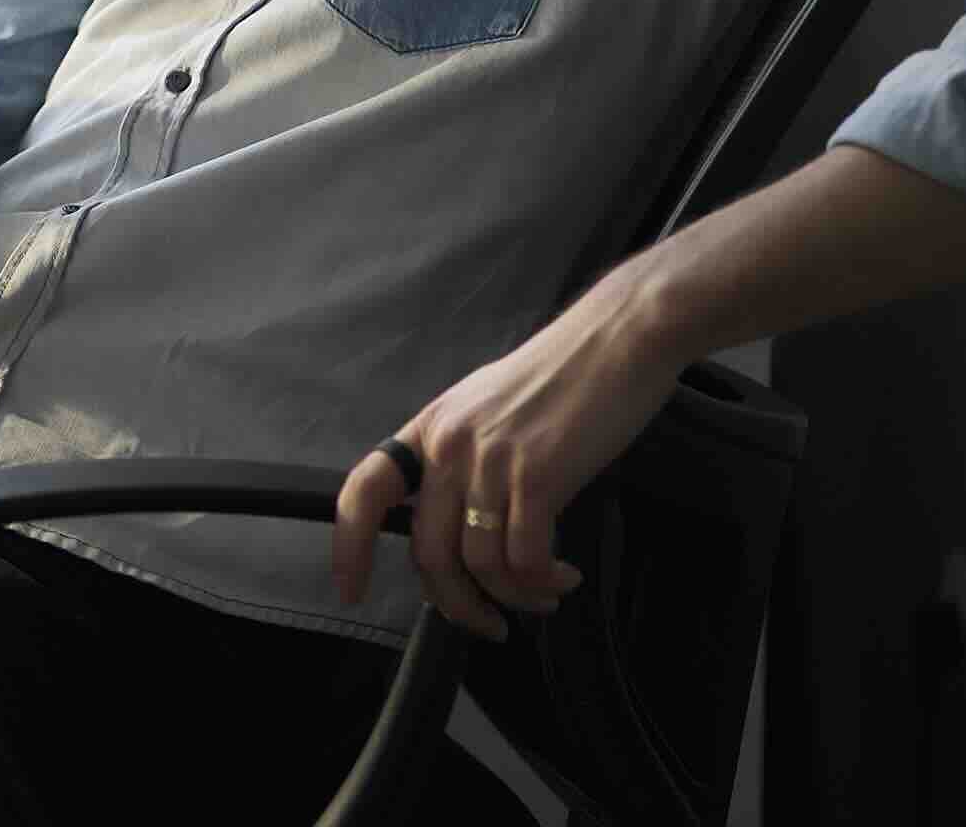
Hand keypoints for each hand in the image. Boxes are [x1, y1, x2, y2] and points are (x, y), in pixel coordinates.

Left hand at [328, 274, 689, 639]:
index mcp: (430, 427)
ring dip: (513, 597)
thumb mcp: (487, 407)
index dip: (348, 545)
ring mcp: (490, 460)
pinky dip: (542, 582)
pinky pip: (524, 559)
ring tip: (544, 594)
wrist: (617, 339)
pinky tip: (563, 576)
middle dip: (457, 605)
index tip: (350, 589)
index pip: (365, 490)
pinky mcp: (537, 475)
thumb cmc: (561, 377)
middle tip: (489, 626)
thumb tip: (456, 520)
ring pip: (478, 564)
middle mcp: (449, 445)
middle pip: (428, 553)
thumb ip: (462, 457)